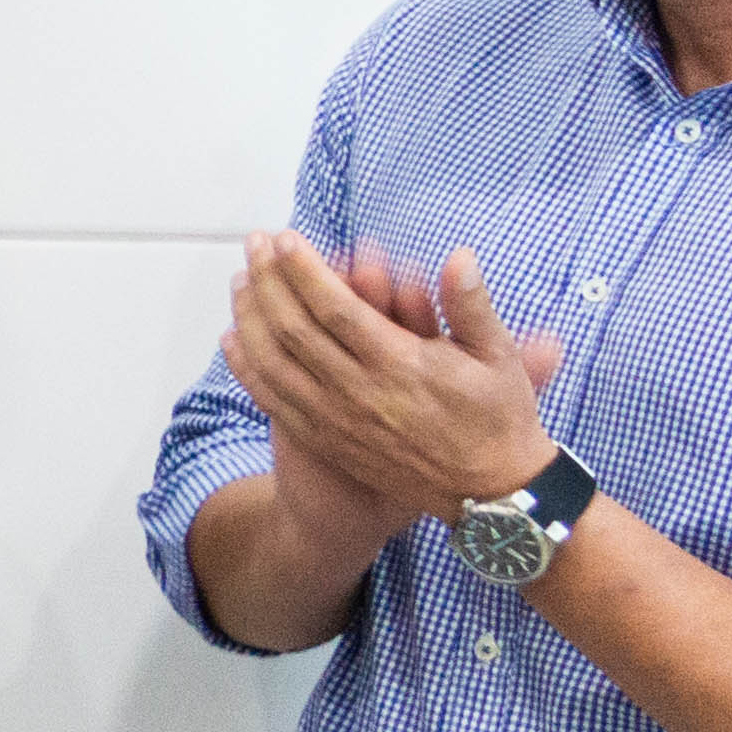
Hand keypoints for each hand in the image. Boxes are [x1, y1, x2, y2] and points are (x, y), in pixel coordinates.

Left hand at [223, 233, 562, 517]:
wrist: (486, 494)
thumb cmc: (497, 418)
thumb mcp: (499, 358)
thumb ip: (471, 305)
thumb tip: (459, 256)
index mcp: (400, 364)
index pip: (335, 307)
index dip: (304, 269)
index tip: (285, 238)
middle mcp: (359, 392)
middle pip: (293, 328)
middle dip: (268, 280)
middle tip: (254, 244)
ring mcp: (336, 419)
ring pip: (273, 361)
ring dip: (250, 317)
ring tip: (240, 280)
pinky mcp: (325, 440)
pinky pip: (273, 400)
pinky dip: (246, 367)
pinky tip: (233, 338)